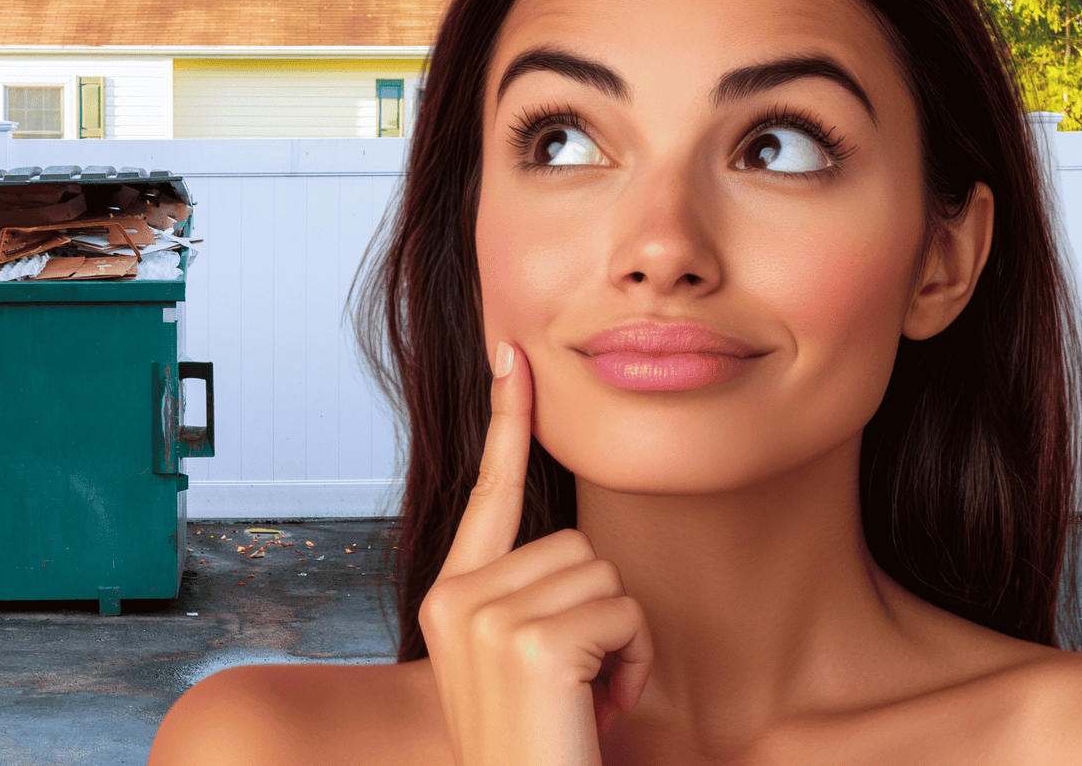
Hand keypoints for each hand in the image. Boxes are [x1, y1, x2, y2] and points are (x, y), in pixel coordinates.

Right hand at [418, 341, 652, 765]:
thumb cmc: (541, 746)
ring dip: (619, 640)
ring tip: (586, 699)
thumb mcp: (525, 665)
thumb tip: (577, 555)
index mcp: (450, 597)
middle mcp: (455, 598)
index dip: (507, 420)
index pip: (489, 493)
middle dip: (601, 612)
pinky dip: (631, 663)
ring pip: (603, 573)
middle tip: (578, 685)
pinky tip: (598, 708)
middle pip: (574, 543)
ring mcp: (485, 617)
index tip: (514, 354)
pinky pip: (622, 611)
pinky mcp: (529, 642)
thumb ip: (532, 601)